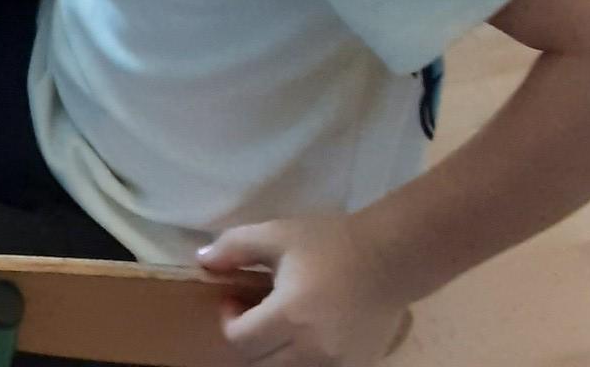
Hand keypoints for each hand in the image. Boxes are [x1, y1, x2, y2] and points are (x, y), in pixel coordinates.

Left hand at [199, 215, 407, 365]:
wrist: (387, 259)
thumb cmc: (329, 243)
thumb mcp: (277, 235)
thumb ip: (235, 247)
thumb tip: (202, 262)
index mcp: (289, 316)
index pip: (240, 341)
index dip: (229, 320)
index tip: (236, 300)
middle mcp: (311, 350)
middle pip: (259, 364)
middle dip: (249, 340)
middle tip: (254, 314)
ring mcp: (335, 366)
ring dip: (273, 357)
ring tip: (279, 328)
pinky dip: (301, 363)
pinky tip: (306, 338)